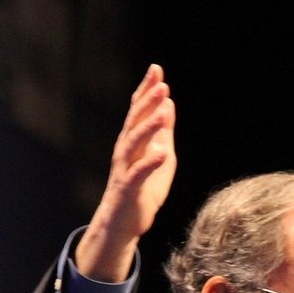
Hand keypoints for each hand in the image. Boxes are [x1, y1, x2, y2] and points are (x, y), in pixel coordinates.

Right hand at [75, 63, 177, 281]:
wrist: (124, 223)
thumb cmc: (142, 189)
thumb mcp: (160, 156)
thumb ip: (163, 132)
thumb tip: (169, 103)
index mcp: (133, 141)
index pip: (138, 110)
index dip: (146, 90)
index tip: (156, 69)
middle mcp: (125, 150)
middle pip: (135, 121)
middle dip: (148, 102)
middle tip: (161, 84)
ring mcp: (125, 168)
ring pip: (135, 143)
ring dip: (149, 127)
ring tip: (164, 111)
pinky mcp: (128, 189)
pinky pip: (138, 173)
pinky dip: (150, 162)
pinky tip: (163, 153)